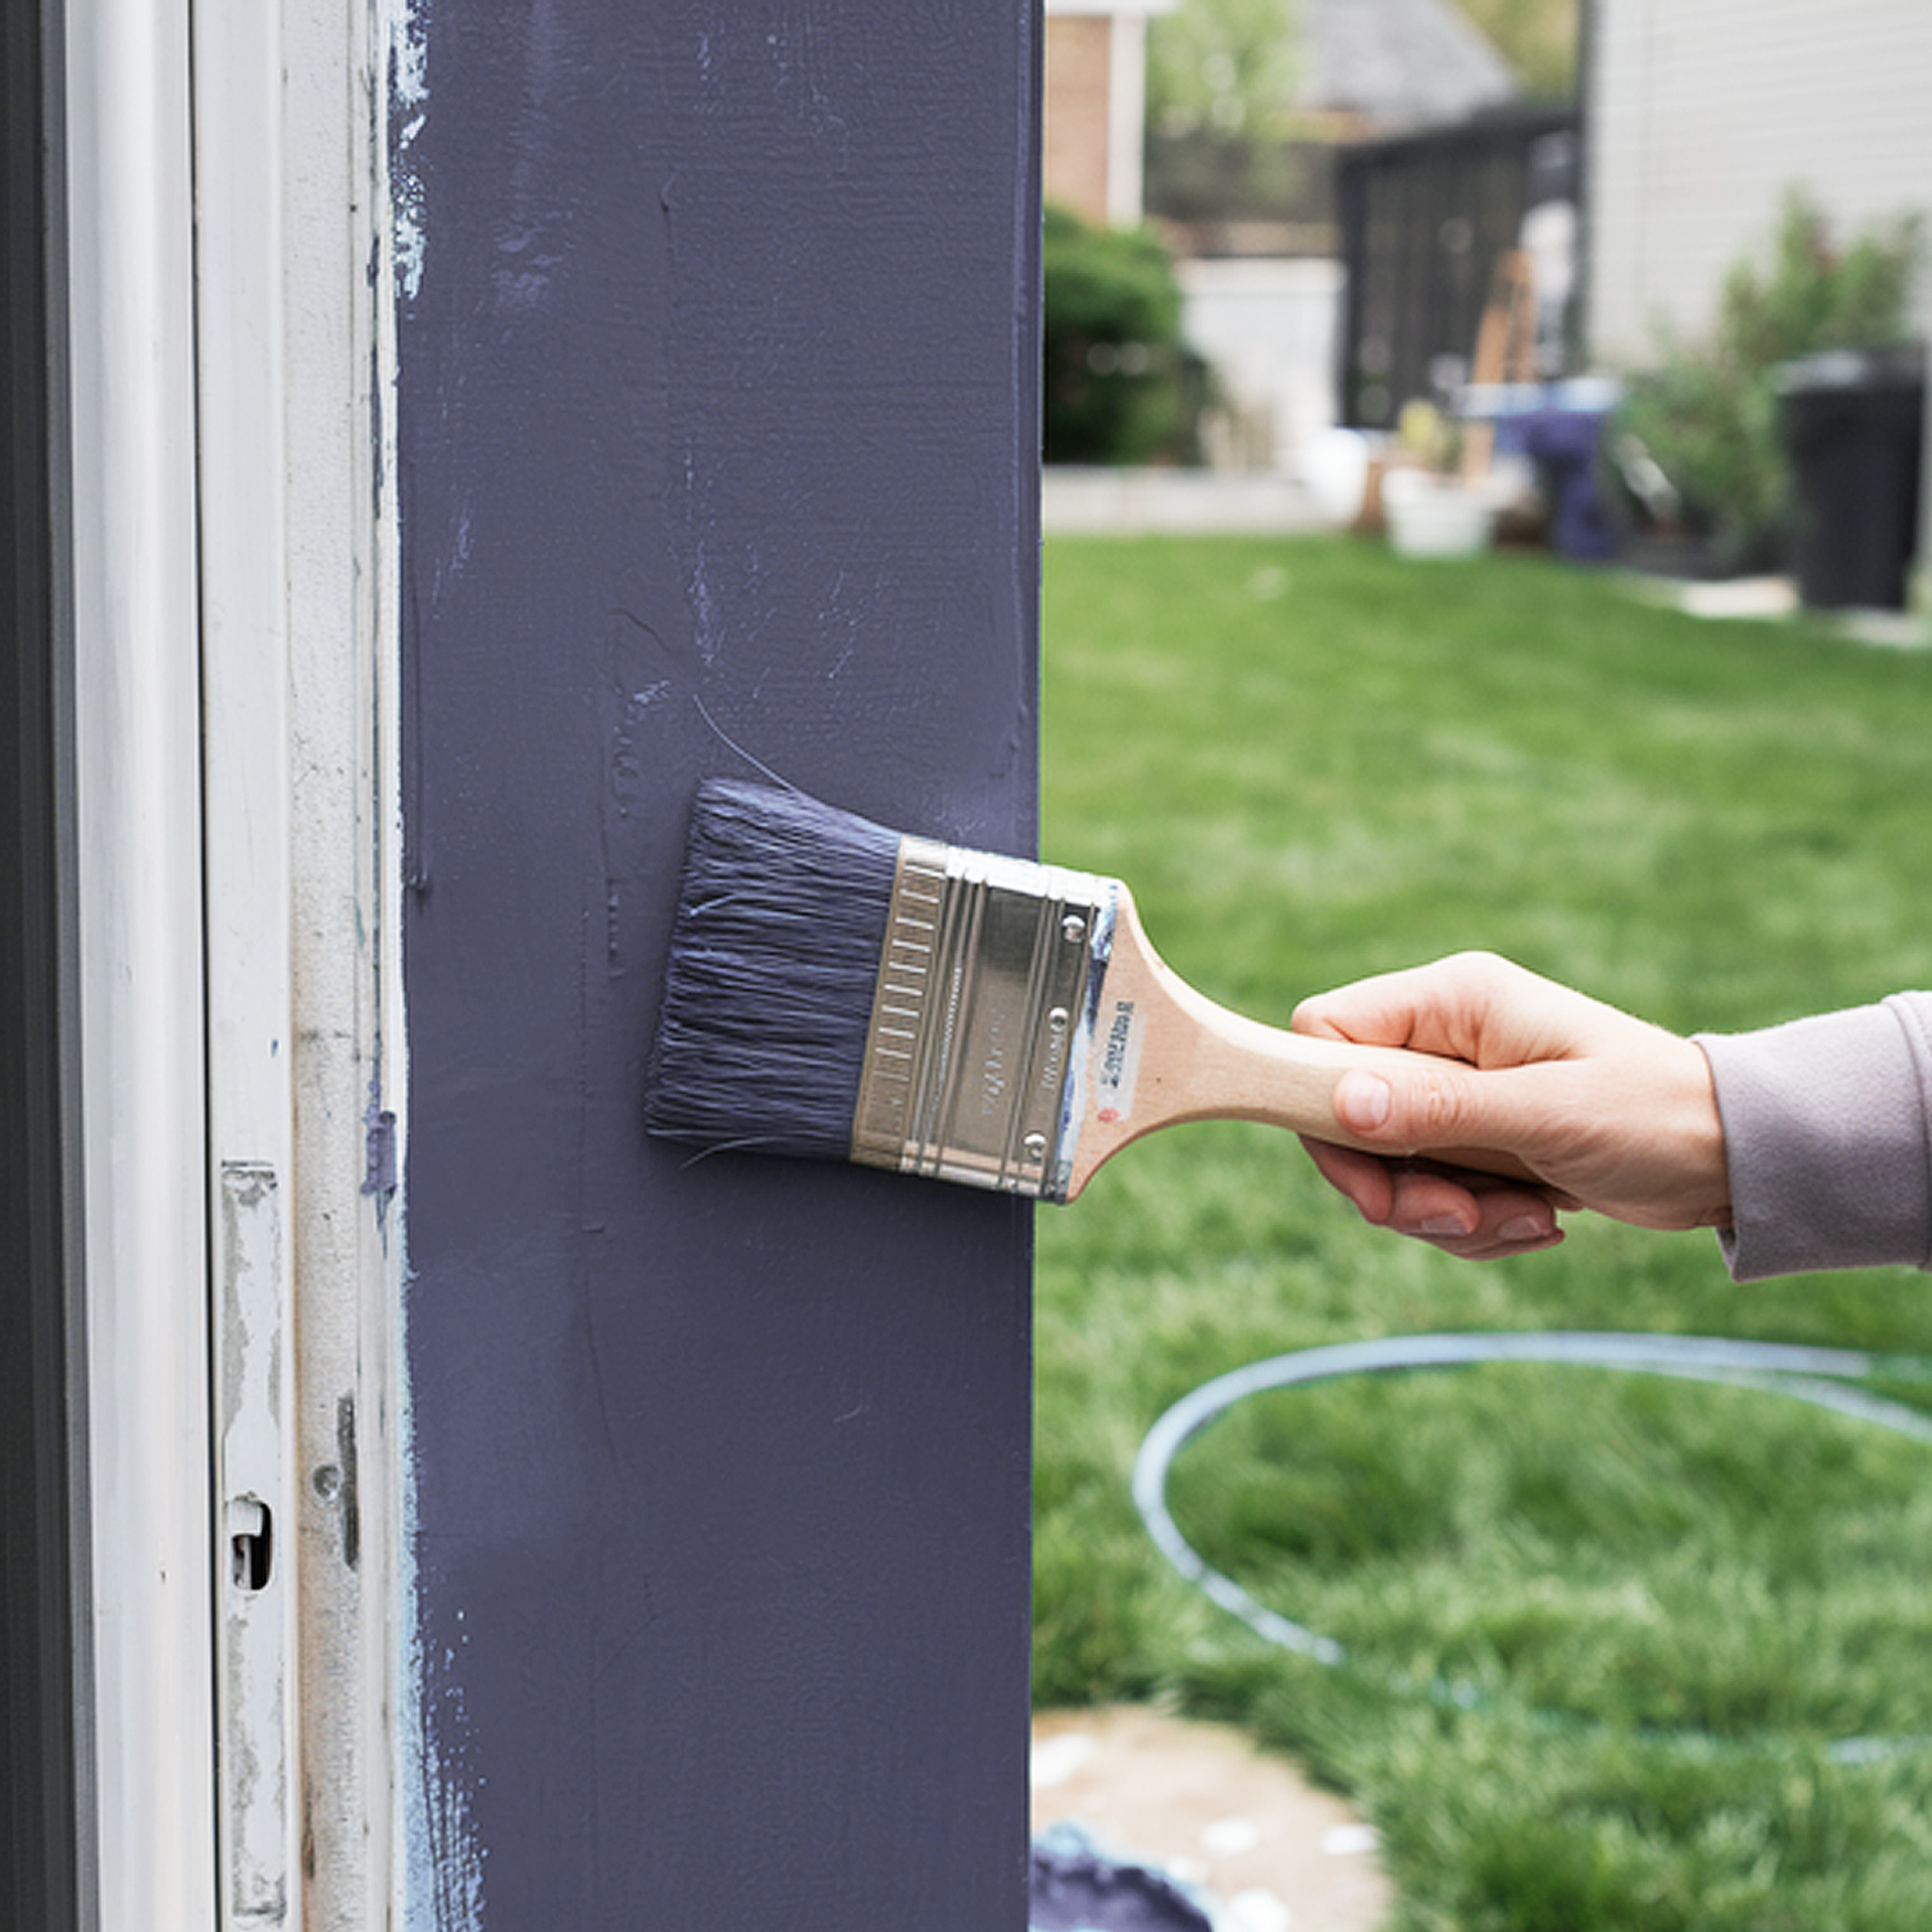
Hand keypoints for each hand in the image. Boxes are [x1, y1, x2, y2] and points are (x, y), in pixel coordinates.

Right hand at [1291, 952, 1730, 1259]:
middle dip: (1397, 1187)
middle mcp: (1442, 1037)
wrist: (1733, 1158)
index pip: (1324, 1032)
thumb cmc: (1655, 1114)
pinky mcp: (1477, 1137)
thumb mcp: (1547, 1114)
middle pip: (1348, 1115)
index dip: (1326, 1107)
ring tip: (1528, 1221)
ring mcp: (1457, 1089)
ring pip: (1388, 1166)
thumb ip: (1440, 1108)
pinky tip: (1540, 1223)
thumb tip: (1340, 1103)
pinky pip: (1430, 1192)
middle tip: (1457, 1220)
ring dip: (1447, 1215)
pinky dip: (1474, 1225)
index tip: (1374, 1180)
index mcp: (1451, 1000)